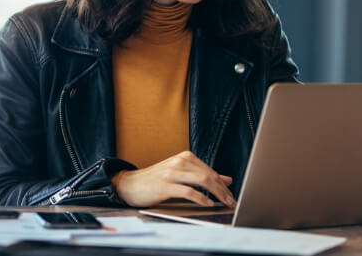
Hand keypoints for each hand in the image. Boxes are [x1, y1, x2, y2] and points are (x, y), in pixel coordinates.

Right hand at [112, 151, 235, 207]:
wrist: (130, 184)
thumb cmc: (156, 180)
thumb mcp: (181, 174)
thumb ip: (202, 175)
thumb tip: (226, 179)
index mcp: (185, 157)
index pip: (210, 171)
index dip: (223, 184)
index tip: (231, 195)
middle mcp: (180, 162)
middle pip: (209, 175)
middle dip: (223, 190)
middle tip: (231, 201)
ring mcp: (172, 172)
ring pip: (202, 181)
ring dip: (217, 193)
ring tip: (224, 203)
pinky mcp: (165, 185)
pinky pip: (188, 191)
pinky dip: (200, 198)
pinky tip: (207, 203)